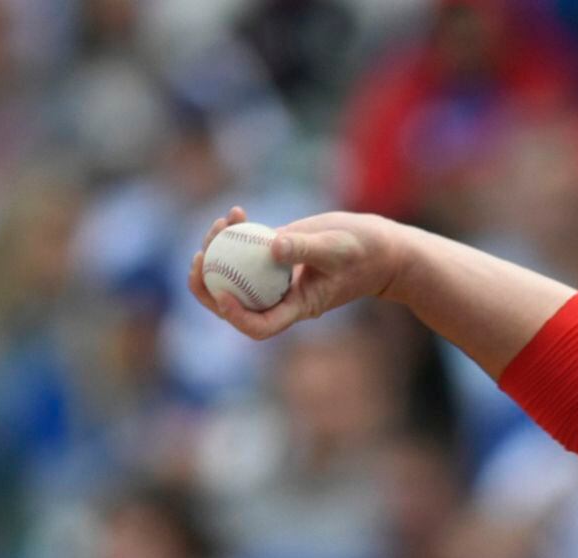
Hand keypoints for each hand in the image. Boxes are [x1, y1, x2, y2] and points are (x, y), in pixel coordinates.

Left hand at [188, 208, 410, 341]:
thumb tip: (270, 245)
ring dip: (218, 253)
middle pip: (234, 305)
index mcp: (297, 307)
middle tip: (198, 259)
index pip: (260, 325)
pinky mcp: (275, 255)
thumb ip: (303, 248)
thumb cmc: (364, 251)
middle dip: (208, 287)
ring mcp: (276, 277)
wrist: (380, 247)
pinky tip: (236, 212)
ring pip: (235, 275)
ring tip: (220, 223)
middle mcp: (281, 297)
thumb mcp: (336, 248)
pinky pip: (246, 250)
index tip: (222, 293)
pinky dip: (236, 234)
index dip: (236, 315)